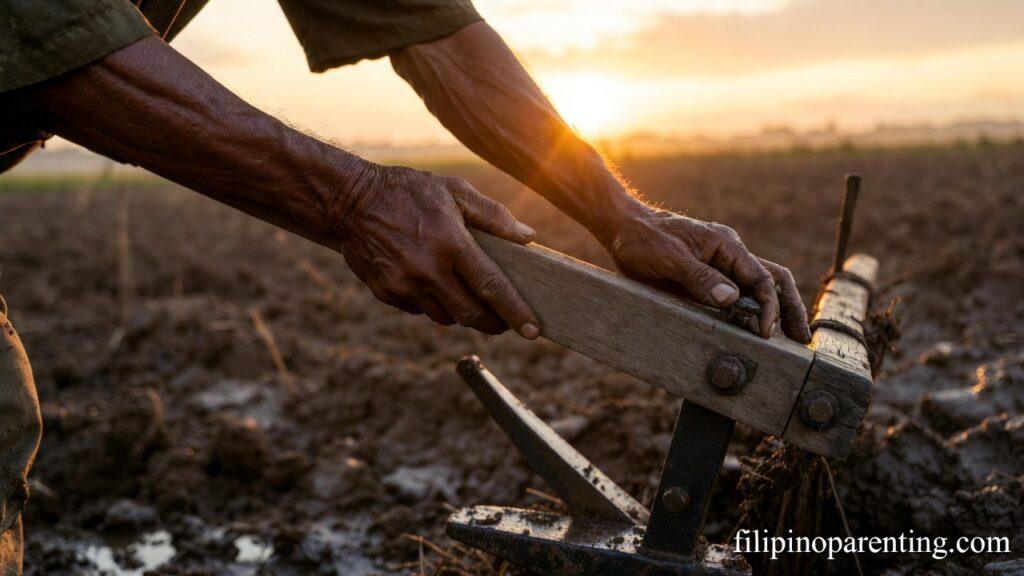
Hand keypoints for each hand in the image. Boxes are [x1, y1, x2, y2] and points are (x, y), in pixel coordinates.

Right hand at [336, 163, 540, 338]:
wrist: (351, 200)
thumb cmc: (408, 191)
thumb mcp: (454, 192)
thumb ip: (493, 215)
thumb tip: (528, 236)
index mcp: (451, 243)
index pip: (492, 287)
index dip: (516, 312)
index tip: (533, 330)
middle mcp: (428, 270)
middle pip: (471, 313)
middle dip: (493, 323)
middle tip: (505, 322)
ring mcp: (404, 285)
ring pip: (445, 317)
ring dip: (462, 313)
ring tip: (469, 299)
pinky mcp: (386, 293)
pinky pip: (419, 310)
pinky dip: (433, 305)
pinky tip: (434, 286)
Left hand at [605, 207, 810, 341]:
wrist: (623, 229)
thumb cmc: (644, 239)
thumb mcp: (669, 259)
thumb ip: (699, 278)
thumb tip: (732, 300)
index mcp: (726, 245)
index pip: (761, 278)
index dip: (768, 306)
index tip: (766, 332)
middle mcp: (729, 254)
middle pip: (772, 279)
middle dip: (788, 307)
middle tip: (800, 338)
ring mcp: (720, 265)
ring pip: (758, 286)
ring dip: (775, 309)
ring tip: (789, 337)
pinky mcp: (707, 277)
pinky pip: (736, 294)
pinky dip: (751, 310)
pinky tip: (755, 329)